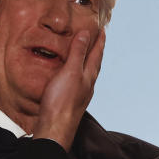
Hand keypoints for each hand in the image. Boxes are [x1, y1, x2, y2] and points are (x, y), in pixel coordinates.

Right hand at [32, 29, 105, 150]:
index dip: (100, 40)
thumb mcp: (71, 72)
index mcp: (89, 75)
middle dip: (96, 50)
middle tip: (98, 39)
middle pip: (94, 63)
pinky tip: (73, 77)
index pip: (97, 53)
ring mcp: (80, 94)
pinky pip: (78, 82)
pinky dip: (77, 73)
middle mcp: (88, 84)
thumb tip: (86, 34)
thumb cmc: (62, 101)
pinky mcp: (71, 101)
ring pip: (87, 73)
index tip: (103, 29)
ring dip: (88, 62)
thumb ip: (78, 53)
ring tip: (86, 55)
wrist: (55, 129)